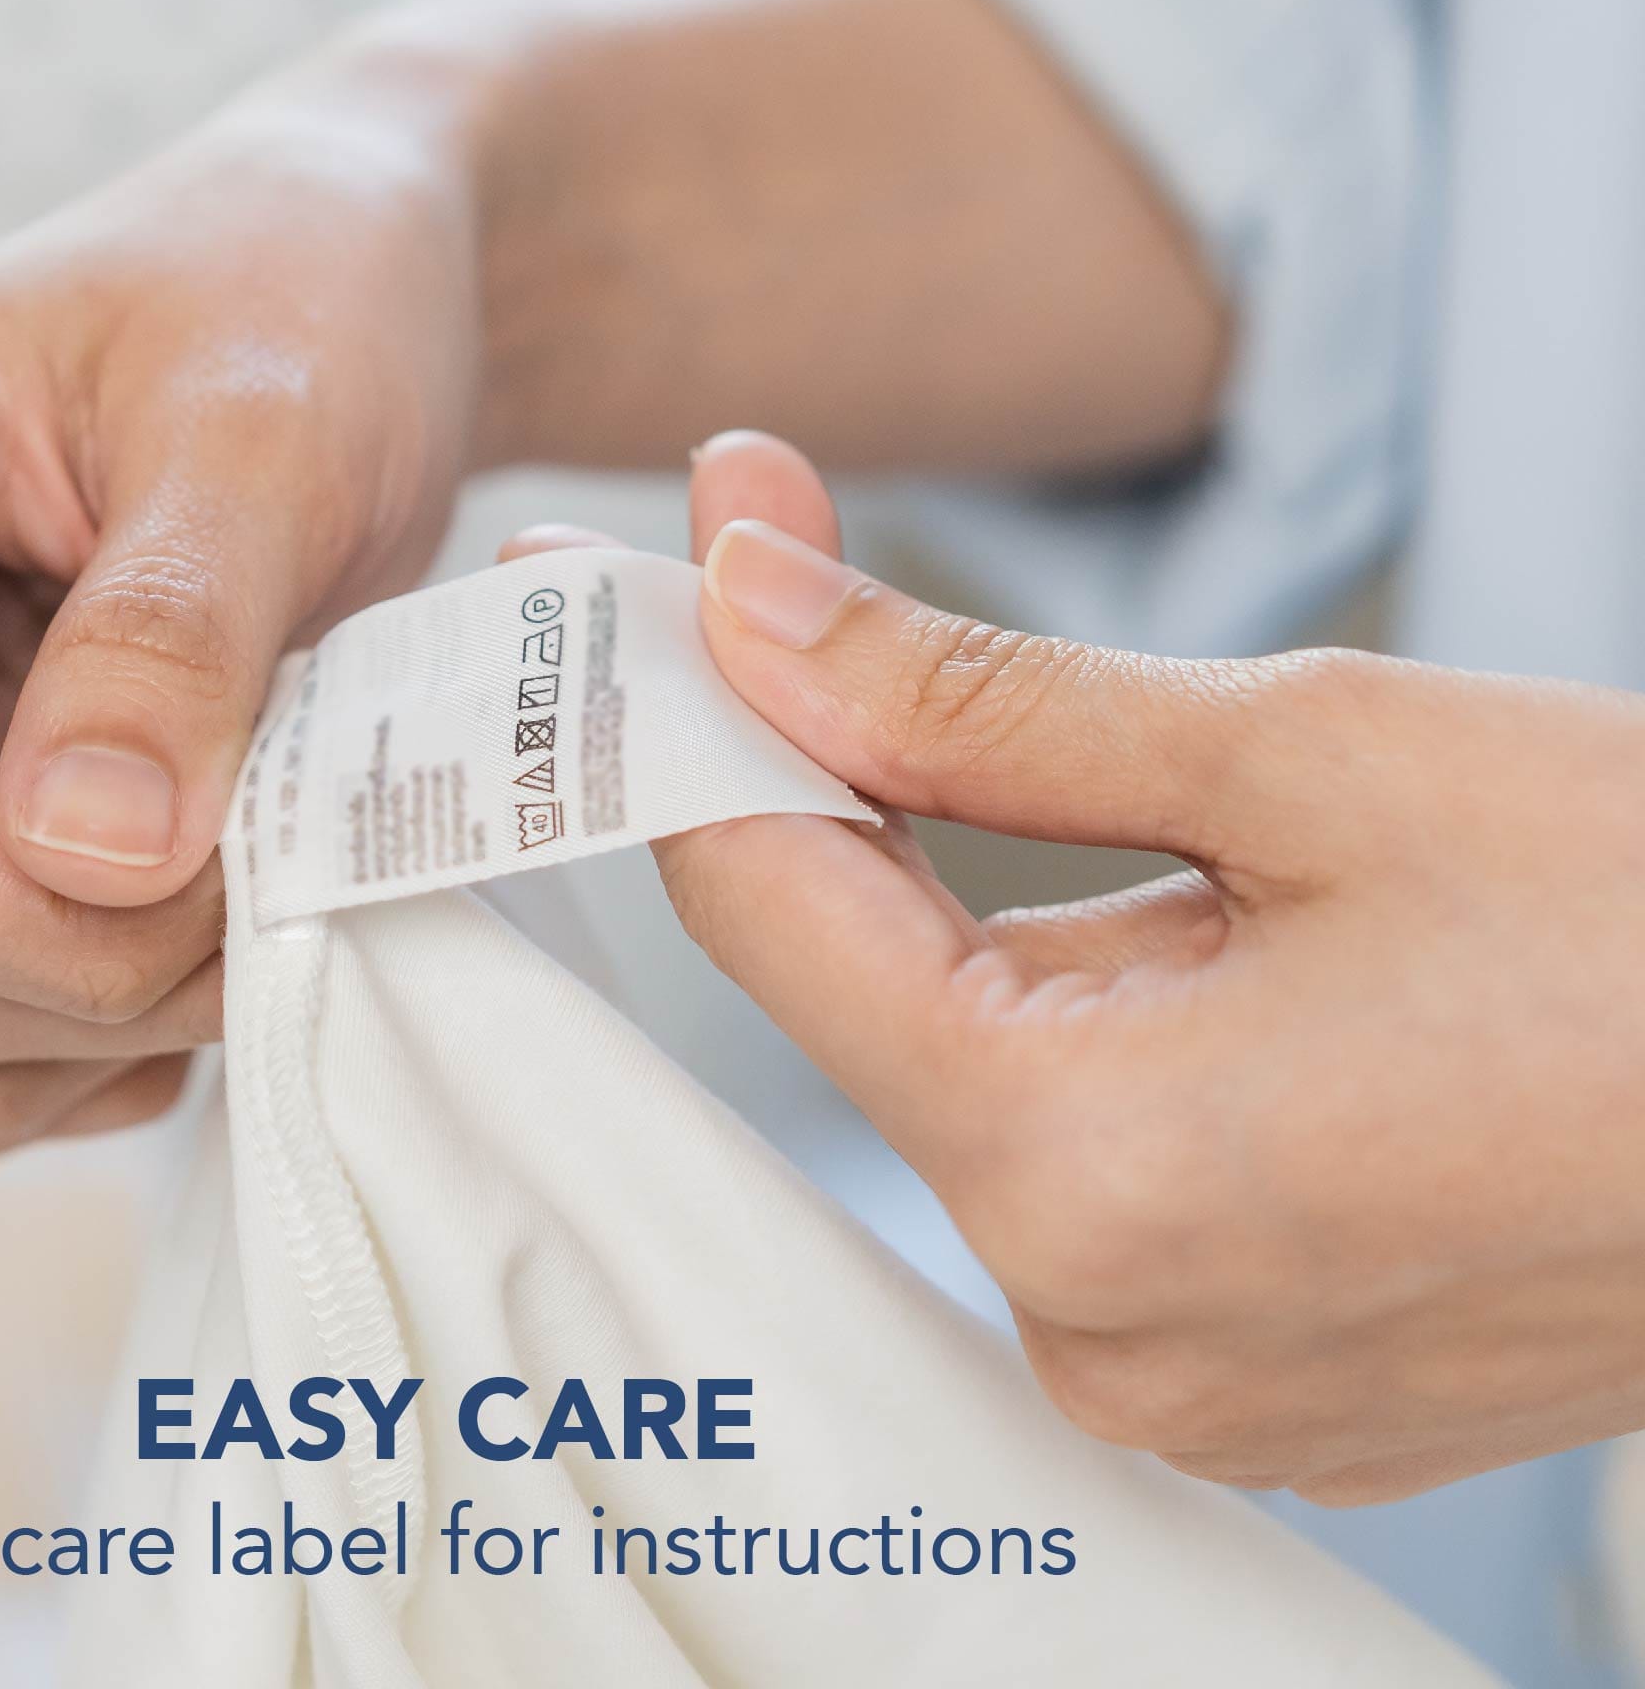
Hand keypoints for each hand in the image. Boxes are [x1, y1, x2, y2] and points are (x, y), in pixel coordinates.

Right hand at [0, 59, 486, 1149]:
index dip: (33, 922)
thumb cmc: (297, 293)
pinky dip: (87, 1026)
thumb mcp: (263, 431)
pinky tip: (210, 958)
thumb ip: (171, 633)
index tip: (234, 901)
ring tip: (274, 894)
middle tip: (292, 886)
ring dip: (102, 1005)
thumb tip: (81, 855)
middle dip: (91, 963)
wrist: (342, 271)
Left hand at [656, 431, 1644, 1503]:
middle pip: (845, 977)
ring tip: (1118, 773)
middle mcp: (1099, 1315)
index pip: (761, 901)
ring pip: (964, 1050)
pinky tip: (1179, 907)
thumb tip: (753, 600)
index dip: (673, 704)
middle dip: (808, 760)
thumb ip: (976, 697)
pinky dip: (1066, 993)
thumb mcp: (1302, 749)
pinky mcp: (1245, 1352)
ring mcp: (1176, 1361)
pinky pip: (1077, 1138)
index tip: (617, 563)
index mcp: (1088, 1170)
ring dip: (961, 879)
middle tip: (781, 558)